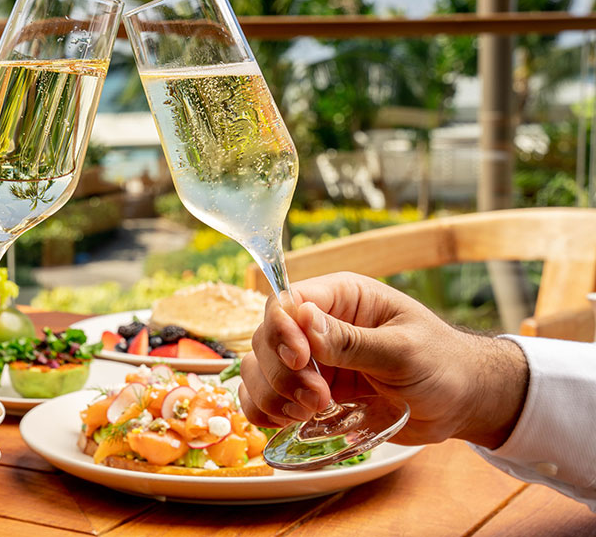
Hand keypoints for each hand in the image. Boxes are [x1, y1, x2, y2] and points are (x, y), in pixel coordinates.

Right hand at [238, 272, 526, 447]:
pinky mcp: (305, 391)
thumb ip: (353, 341)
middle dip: (283, 374)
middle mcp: (316, 324)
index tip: (302, 363)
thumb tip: (304, 322)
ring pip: (257, 369)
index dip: (282, 333)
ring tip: (312, 412)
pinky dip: (266, 411)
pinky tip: (292, 420)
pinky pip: (262, 397)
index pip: (285, 303)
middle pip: (264, 339)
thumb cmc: (443, 365)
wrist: (459, 402)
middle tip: (320, 400)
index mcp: (341, 297)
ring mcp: (309, 359)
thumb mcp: (403, 351)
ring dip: (273, 395)